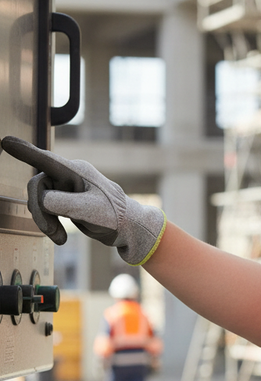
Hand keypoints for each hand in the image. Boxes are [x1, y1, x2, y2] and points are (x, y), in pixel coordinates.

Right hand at [1, 136, 165, 265]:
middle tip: (51, 232)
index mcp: (76, 171)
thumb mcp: (90, 211)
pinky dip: (49, 224)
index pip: (46, 160)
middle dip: (40, 211)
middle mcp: (69, 176)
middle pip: (37, 187)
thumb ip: (63, 203)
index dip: (25, 152)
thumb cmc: (115, 216)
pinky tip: (60, 238)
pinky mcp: (66, 200)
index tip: (6, 141)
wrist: (128, 229)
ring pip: (40, 201)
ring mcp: (66, 188)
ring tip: (59, 239)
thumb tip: (42, 200)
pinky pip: (47, 209)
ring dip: (45, 221)